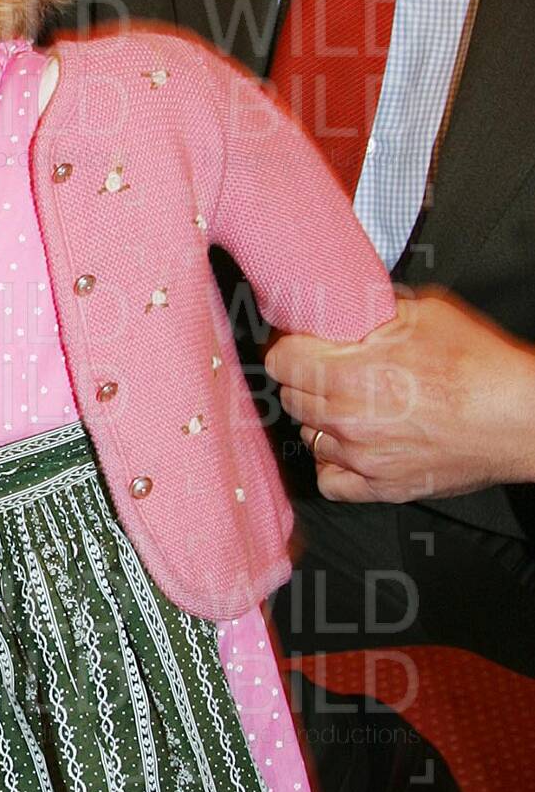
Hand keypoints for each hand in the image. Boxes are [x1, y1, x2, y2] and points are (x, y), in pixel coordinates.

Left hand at [266, 286, 534, 503]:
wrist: (520, 417)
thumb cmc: (479, 366)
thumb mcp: (425, 312)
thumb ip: (372, 310)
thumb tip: (343, 303)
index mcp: (351, 374)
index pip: (281, 362)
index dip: (287, 347)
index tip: (297, 343)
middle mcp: (349, 420)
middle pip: (291, 397)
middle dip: (304, 379)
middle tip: (328, 368)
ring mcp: (363, 459)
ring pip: (309, 436)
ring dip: (321, 419)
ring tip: (349, 404)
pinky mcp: (382, 487)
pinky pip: (330, 481)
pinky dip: (334, 464)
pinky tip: (351, 445)